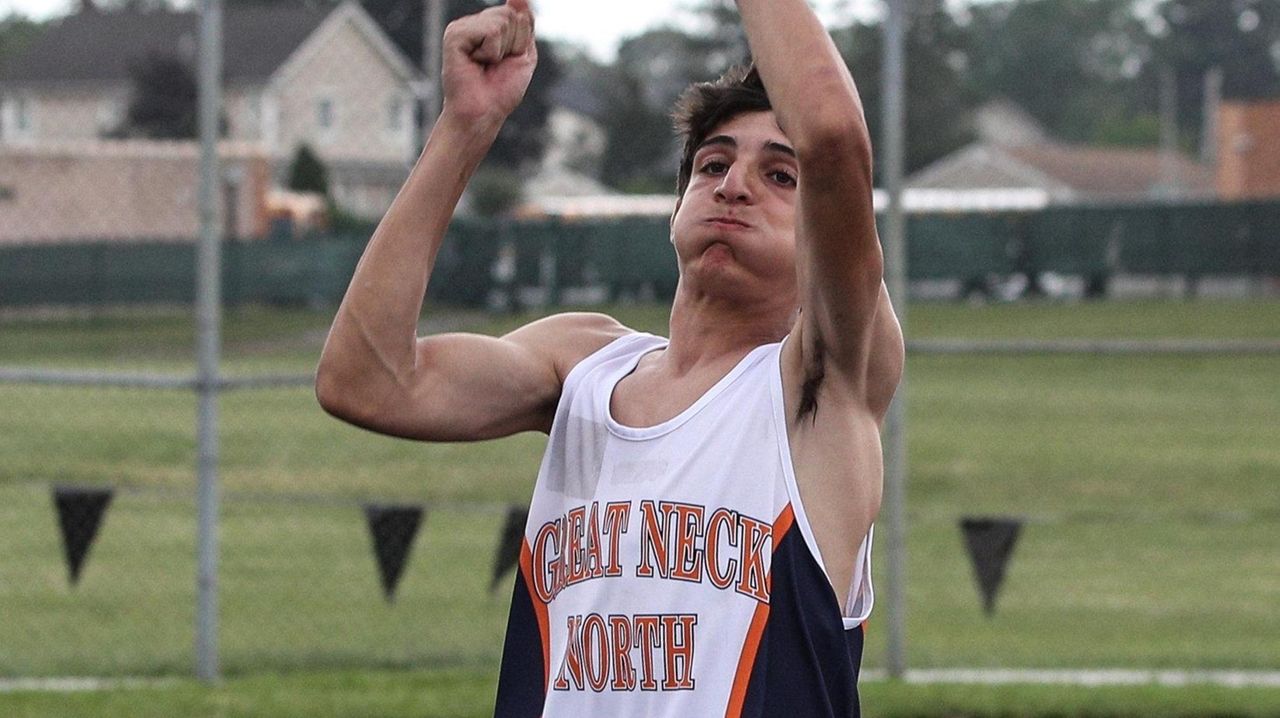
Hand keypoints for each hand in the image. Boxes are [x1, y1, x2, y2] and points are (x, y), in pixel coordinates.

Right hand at [440, 0, 536, 125]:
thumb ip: (524, 22)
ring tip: (486, 64)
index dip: (521, 41)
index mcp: (489, 27)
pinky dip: (491, 52)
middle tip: (496, 65)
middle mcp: (474, 23)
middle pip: (512, 15)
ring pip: (503, 20)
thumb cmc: (501, 90)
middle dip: (514, 44)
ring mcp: (462, 28)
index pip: (519, 15)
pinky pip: (490, 30)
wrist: (483, 113)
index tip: (507, 61)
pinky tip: (476, 62)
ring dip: (503, 49)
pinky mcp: (454, 35)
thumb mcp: (522, 53)